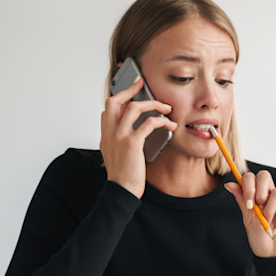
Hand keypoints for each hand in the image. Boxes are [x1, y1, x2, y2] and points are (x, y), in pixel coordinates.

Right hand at [100, 77, 176, 197]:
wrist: (121, 192)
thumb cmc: (123, 177)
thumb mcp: (118, 155)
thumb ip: (121, 141)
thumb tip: (137, 131)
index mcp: (105, 135)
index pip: (108, 108)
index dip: (120, 96)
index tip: (130, 89)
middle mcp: (109, 133)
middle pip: (115, 101)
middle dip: (130, 89)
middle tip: (142, 84)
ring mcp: (119, 137)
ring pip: (134, 108)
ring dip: (152, 104)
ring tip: (166, 107)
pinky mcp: (131, 143)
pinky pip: (148, 124)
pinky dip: (161, 121)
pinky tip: (170, 124)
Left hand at [224, 171, 275, 257]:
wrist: (271, 254)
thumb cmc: (260, 236)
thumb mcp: (248, 218)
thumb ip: (242, 200)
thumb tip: (229, 184)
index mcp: (259, 194)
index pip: (253, 177)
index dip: (248, 185)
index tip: (248, 203)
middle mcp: (272, 194)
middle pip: (265, 175)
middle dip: (258, 190)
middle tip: (256, 206)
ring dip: (269, 209)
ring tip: (266, 222)